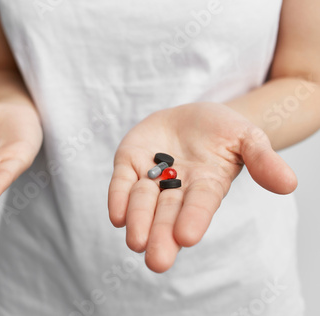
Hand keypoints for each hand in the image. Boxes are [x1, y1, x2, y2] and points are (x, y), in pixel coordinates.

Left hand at [108, 103, 296, 272]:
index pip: (200, 204)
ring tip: (136, 242)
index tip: (187, 237)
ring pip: (142, 202)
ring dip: (138, 221)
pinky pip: (122, 182)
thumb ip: (262, 159)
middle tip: (156, 260)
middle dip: (162, 236)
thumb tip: (289, 184)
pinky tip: (117, 217)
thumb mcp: (247, 138)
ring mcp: (151, 177)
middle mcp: (176, 188)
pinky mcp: (129, 163)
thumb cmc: (223, 130)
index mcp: (207, 185)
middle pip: (167, 214)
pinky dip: (118, 197)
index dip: (194, 218)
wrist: (191, 117)